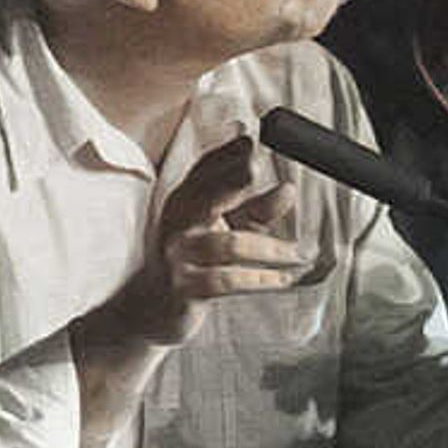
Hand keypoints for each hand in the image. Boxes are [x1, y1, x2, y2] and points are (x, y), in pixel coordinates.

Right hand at [94, 133, 311, 350]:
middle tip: (258, 167)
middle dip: (232, 178)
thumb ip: (257, 211)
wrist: (151, 310)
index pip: (205, 170)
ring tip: (296, 255)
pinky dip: (261, 279)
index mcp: (185, 202)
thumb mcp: (226, 231)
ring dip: (269, 249)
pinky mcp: (184, 287)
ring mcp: (178, 254)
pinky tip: (284, 280)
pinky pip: (228, 280)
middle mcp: (177, 222)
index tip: (252, 136)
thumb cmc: (194, 263)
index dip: (227, 152)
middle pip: (206, 194)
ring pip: (228, 244)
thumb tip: (289, 188)